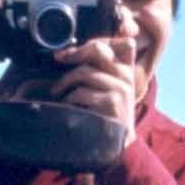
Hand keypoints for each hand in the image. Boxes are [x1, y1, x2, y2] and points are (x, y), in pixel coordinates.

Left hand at [50, 11, 139, 145]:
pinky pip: (82, 92)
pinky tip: (68, 106)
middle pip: (99, 50)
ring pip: (85, 72)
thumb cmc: (104, 112)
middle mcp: (127, 76)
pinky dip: (69, 99)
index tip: (74, 51)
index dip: (100, 40)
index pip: (125, 43)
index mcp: (127, 69)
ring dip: (65, 82)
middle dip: (75, 53)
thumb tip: (64, 53)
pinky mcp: (113, 103)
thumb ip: (97, 68)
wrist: (114, 144)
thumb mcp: (107, 87)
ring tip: (57, 91)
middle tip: (60, 59)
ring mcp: (122, 89)